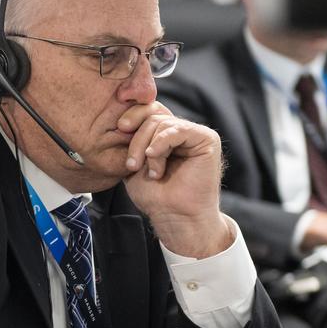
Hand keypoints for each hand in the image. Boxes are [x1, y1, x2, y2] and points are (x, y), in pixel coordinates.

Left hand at [116, 103, 235, 257]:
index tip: (119, 129)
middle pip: (152, 115)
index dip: (132, 115)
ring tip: (152, 173)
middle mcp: (180, 131)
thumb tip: (123, 119)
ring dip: (148, 149)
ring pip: (162, 123)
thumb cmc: (156, 196)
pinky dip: (161, 143)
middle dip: (136, 139)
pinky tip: (154, 158)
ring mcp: (194, 134)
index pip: (147, 110)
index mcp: (163, 134)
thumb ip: (131, 142)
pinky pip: (178, 129)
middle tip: (131, 165)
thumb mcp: (134, 165)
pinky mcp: (207, 139)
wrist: (175, 217)